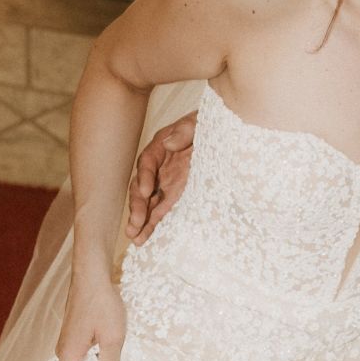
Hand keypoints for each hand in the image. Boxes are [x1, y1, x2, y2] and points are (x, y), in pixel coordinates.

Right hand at [57, 271, 125, 360]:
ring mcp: (67, 339)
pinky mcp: (74, 328)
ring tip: (116, 344)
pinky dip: (100, 340)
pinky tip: (111, 333)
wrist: (92, 274)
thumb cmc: (101, 305)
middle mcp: (62, 351)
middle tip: (119, 359)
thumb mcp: (113, 338)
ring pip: (89, 354)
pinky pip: (88, 343)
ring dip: (103, 351)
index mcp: (67, 358)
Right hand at [126, 112, 197, 243]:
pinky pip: (161, 209)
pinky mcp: (174, 195)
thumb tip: (168, 143)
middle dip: (137, 206)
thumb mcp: (198, 123)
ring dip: (141, 220)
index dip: (144, 176)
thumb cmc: (209, 124)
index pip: (147, 162)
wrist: (224, 134)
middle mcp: (158, 166)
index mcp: (160, 147)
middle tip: (135, 223)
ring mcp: (165, 182)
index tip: (146, 191)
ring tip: (135, 237)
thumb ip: (184, 130)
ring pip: (148, 202)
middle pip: (142, 186)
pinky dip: (153, 223)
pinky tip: (144, 237)